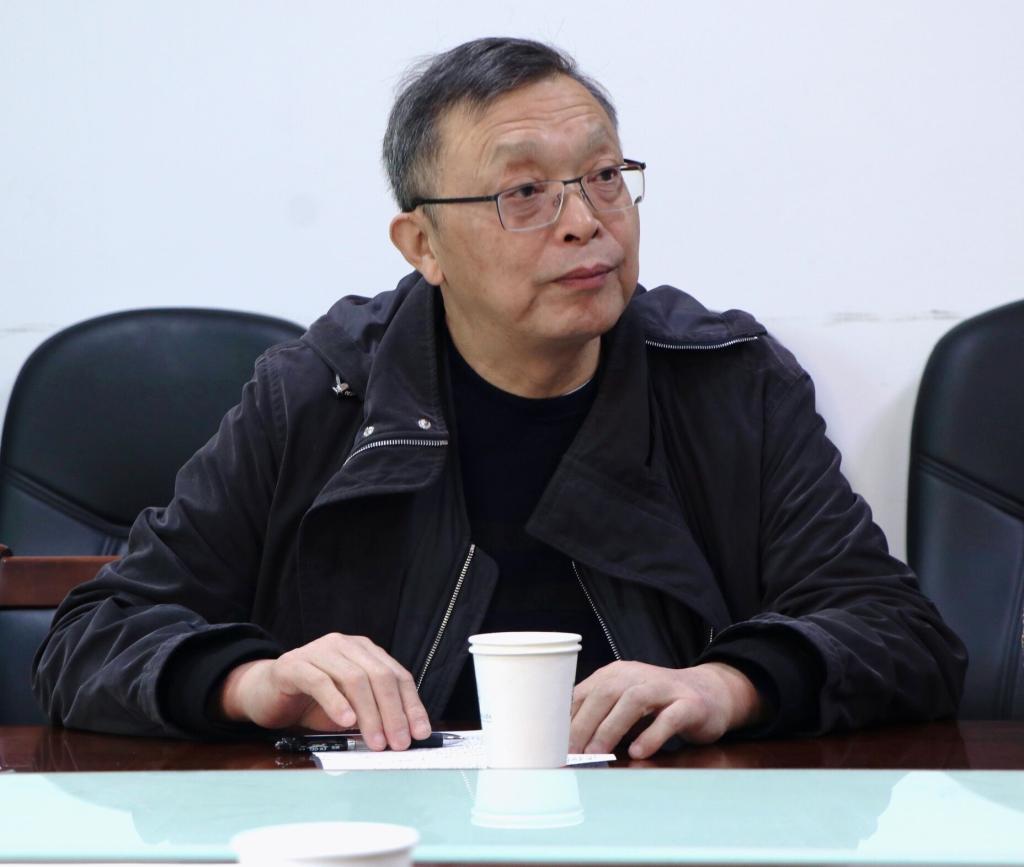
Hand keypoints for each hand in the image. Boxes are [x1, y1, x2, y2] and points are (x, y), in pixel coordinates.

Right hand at [217, 633, 431, 749]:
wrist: (265, 694)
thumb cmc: (311, 702)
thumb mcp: (349, 709)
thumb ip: (373, 714)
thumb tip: (403, 735)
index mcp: (364, 651)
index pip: (397, 675)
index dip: (411, 705)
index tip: (420, 732)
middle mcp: (345, 645)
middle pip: (379, 676)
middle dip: (393, 712)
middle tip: (398, 743)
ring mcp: (319, 650)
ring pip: (354, 678)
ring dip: (369, 714)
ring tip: (376, 741)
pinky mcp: (294, 664)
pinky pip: (320, 681)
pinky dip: (336, 702)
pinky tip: (346, 722)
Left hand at [569, 660, 763, 759]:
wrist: (710, 693)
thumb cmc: (660, 704)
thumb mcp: (625, 704)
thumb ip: (601, 716)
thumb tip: (567, 743)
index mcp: (617, 674)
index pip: (586, 692)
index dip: (568, 717)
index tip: (553, 744)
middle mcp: (638, 675)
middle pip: (605, 694)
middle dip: (584, 724)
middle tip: (572, 752)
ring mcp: (665, 688)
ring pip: (633, 701)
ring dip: (611, 728)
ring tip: (597, 754)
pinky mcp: (689, 704)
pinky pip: (669, 718)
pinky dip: (651, 735)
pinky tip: (638, 752)